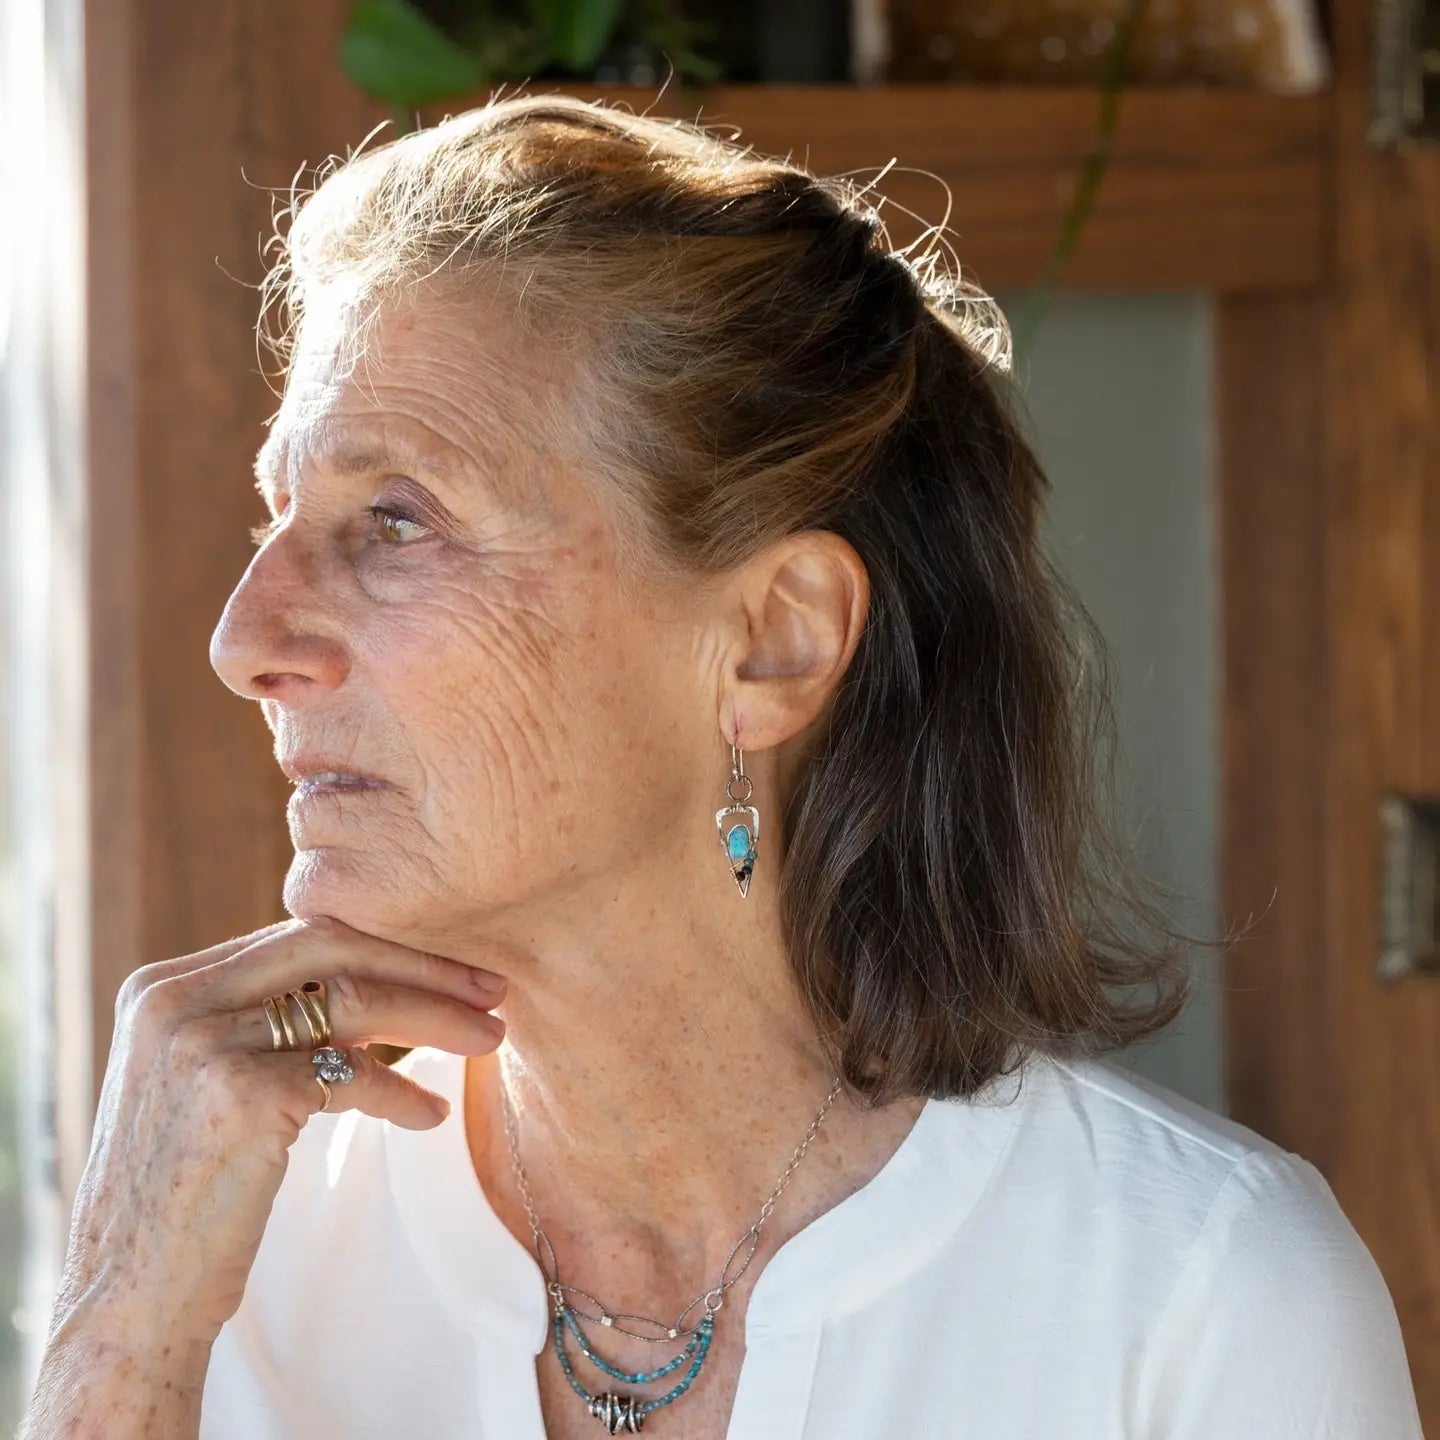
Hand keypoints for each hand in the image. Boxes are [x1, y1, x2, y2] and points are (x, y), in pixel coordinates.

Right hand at [50, 913, 506, 1351]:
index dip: (385, 947)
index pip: (297, 935)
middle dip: (423, 964)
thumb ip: (264, 1024)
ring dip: (435, 1017)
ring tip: (489, 1040)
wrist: (127, 1303)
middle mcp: (174, 1000)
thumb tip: (377, 987)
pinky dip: (402, 1092)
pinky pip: (351, 1074)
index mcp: (163, 987)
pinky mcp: (238, 1094)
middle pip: (329, 946)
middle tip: (494, 989)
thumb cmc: (184, 1198)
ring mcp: (201, 1042)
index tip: (452, 969)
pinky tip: (428, 1114)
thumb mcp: (207, 1084)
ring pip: (352, 999)